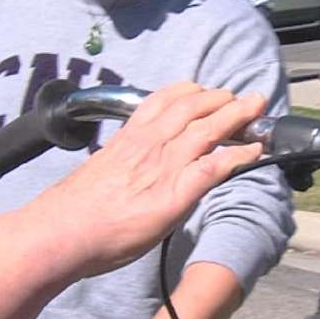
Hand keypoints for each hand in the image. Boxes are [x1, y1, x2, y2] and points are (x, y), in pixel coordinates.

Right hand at [0, 83, 266, 318]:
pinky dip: (240, 154)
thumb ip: (116, 165)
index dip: (185, 91)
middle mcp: (148, 144)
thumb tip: (124, 170)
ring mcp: (165, 166)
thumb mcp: (96, 174)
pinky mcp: (177, 193)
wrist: (63, 231)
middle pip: (190, 108)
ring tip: (255, 108)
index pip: (160, 102)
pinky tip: (256, 150)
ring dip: (237, 115)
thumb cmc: (72, 212)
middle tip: (240, 94)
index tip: (198, 87)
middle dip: (218, 97)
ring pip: (208, 129)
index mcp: (127, 139)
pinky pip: (216, 166)